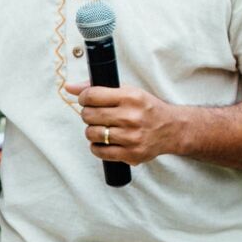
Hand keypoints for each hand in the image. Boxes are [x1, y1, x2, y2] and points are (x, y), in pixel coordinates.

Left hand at [64, 82, 186, 165]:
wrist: (172, 129)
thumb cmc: (146, 108)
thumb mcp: (128, 91)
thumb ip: (99, 88)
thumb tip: (69, 88)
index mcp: (130, 97)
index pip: (92, 96)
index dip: (83, 98)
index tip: (86, 100)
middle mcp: (131, 117)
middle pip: (89, 115)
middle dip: (87, 114)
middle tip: (95, 115)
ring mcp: (131, 137)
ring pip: (92, 134)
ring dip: (92, 131)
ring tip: (101, 128)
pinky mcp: (131, 154)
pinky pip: (100, 151)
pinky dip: (97, 147)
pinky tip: (104, 142)